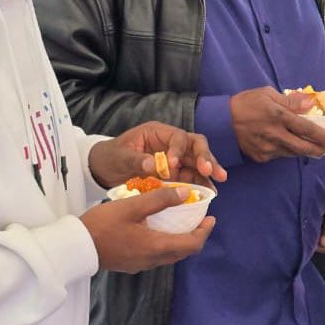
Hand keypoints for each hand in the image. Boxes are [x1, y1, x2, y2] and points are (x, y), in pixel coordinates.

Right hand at [80, 188, 214, 272]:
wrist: (75, 247)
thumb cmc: (102, 225)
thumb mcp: (133, 206)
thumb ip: (160, 199)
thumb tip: (186, 193)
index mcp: (157, 247)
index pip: (192, 244)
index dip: (205, 232)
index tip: (211, 218)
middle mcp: (152, 260)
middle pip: (183, 251)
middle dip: (195, 235)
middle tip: (198, 217)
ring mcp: (141, 264)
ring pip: (170, 254)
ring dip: (180, 239)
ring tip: (181, 220)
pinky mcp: (131, 264)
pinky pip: (157, 255)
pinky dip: (166, 243)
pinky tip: (159, 228)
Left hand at [89, 121, 227, 188]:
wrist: (104, 169)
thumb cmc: (111, 156)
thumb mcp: (119, 157)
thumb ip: (136, 160)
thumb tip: (152, 165)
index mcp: (158, 132)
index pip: (178, 137)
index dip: (179, 150)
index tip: (174, 165)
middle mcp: (171, 143)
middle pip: (195, 145)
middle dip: (205, 157)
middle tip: (210, 171)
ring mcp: (176, 158)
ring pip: (198, 161)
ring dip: (209, 170)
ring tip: (220, 181)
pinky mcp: (176, 173)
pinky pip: (192, 176)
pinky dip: (201, 183)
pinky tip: (209, 191)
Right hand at [230, 87, 324, 162]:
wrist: (220, 122)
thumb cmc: (245, 103)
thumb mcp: (267, 94)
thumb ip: (290, 100)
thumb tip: (310, 103)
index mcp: (278, 116)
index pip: (306, 128)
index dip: (322, 136)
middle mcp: (275, 135)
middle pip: (303, 147)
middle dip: (318, 150)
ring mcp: (267, 148)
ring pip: (292, 153)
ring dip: (304, 151)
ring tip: (314, 149)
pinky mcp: (260, 157)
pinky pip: (279, 155)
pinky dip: (287, 151)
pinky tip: (290, 146)